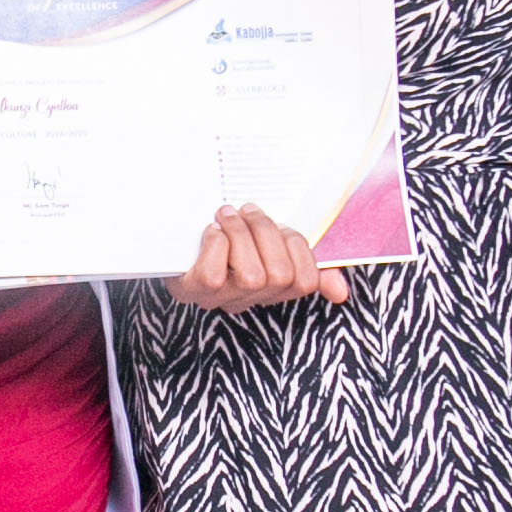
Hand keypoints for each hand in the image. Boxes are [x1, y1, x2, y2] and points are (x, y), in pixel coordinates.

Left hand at [167, 203, 350, 313]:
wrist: (170, 243)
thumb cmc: (226, 242)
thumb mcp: (269, 247)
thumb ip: (306, 265)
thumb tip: (341, 291)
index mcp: (270, 289)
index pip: (305, 281)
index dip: (298, 248)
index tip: (280, 227)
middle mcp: (248, 300)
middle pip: (280, 274)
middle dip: (266, 233)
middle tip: (247, 211)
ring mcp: (221, 299)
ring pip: (252, 273)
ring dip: (240, 233)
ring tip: (227, 216)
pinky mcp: (194, 290)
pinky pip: (217, 271)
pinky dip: (216, 243)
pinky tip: (211, 233)